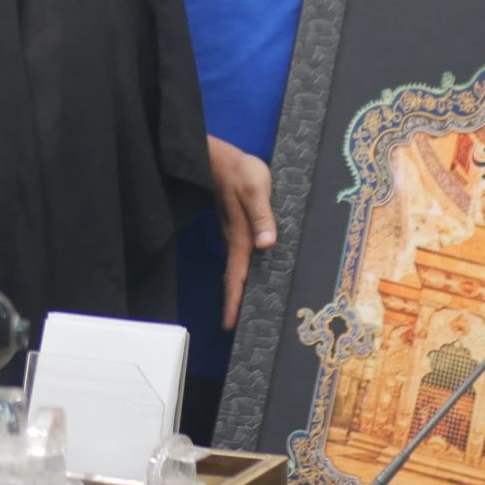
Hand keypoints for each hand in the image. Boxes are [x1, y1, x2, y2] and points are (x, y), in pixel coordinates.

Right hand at [209, 136, 276, 329]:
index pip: (237, 274)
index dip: (234, 299)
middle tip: (233, 327)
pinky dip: (241, 271)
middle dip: (233, 302)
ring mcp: (233, 233)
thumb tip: (267, 244)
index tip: (229, 324)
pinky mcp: (235, 226)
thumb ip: (262, 215)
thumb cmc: (238, 169)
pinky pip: (238, 256)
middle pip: (234, 277)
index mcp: (241, 235)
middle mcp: (235, 239)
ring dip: (237, 288)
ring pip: (236, 267)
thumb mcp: (255, 186)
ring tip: (243, 310)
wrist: (216, 156)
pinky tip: (249, 275)